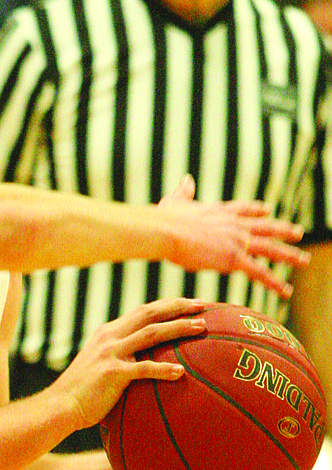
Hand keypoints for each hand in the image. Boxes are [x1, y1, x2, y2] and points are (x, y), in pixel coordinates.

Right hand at [52, 297, 207, 431]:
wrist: (61, 405)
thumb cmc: (84, 391)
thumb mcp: (101, 364)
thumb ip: (121, 357)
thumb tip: (147, 362)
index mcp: (108, 332)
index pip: (143, 311)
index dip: (168, 305)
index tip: (190, 303)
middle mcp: (110, 336)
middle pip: (150, 314)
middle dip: (178, 306)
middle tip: (203, 306)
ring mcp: (111, 353)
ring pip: (151, 334)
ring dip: (179, 328)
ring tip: (201, 327)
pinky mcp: (112, 372)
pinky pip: (144, 368)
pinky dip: (164, 369)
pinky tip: (181, 372)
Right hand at [157, 175, 307, 296]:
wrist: (166, 231)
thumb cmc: (165, 219)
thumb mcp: (176, 201)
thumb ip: (183, 191)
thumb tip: (186, 179)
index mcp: (220, 211)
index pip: (245, 209)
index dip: (257, 211)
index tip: (266, 211)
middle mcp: (235, 224)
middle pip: (266, 227)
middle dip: (283, 230)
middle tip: (298, 233)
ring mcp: (238, 241)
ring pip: (271, 249)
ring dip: (290, 255)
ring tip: (304, 260)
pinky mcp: (234, 258)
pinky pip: (260, 272)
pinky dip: (274, 282)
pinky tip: (285, 291)